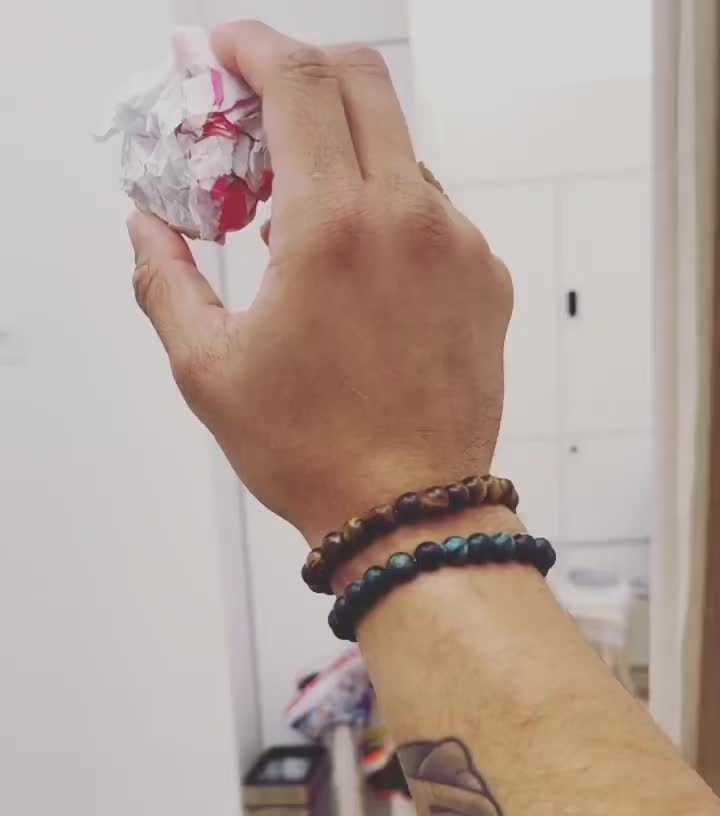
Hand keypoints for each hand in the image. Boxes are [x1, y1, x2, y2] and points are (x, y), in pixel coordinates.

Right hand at [128, 21, 512, 546]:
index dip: (253, 48)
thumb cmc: (316, 452)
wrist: (409, 512)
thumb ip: (165, 280)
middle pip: (361, 81)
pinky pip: (432, 210)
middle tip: (258, 120)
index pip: (298, 82)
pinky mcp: (486, 277)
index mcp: (332, 228)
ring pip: (398, 149)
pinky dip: (387, 213)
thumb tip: (148, 229)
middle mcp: (407, 220)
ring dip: (344, 157)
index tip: (225, 54)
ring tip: (300, 226)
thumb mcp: (208, 369)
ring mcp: (458, 246)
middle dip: (301, 75)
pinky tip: (356, 273)